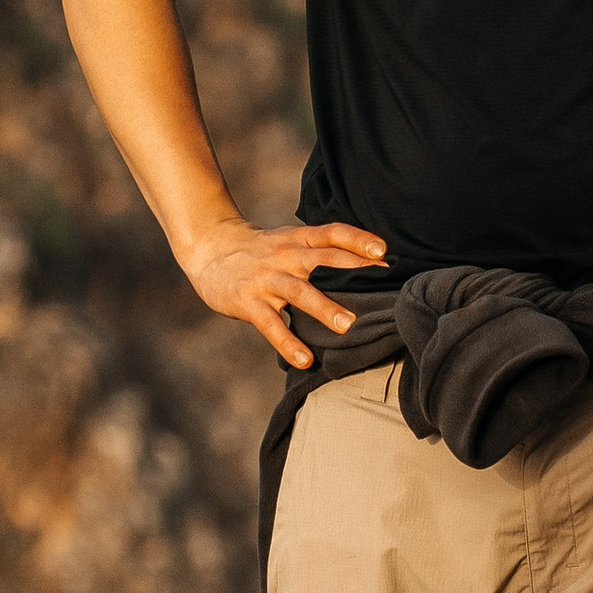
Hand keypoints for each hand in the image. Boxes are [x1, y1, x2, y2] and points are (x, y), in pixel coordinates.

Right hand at [180, 217, 386, 368]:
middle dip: (351, 268)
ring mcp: (266, 279)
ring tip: (347, 326)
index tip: (383, 249)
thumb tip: (366, 267)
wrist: (209, 249)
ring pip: (299, 292)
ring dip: (324, 307)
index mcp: (297, 240)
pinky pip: (271, 325)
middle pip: (321, 258)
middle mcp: (284, 256)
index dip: (357, 239)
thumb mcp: (288, 241)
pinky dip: (288, 343)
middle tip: (382, 279)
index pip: (331, 233)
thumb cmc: (260, 250)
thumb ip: (318, 252)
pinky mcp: (248, 302)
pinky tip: (305, 360)